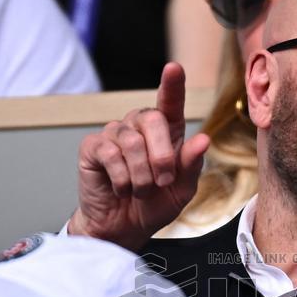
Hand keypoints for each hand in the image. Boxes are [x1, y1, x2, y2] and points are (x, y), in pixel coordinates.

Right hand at [69, 63, 208, 249]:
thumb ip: (191, 165)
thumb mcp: (181, 190)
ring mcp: (115, 134)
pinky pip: (111, 153)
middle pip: (152, 119)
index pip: (170, 102)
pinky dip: (121, 178)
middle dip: (162, 157)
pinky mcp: (93, 147)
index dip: (172, 85)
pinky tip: (120, 188)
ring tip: (139, 191)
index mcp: (166, 133)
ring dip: (141, 175)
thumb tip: (203, 140)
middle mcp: (139, 127)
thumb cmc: (153, 205)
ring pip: (132, 142)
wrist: (124, 228)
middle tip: (162, 182)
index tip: (174, 68)